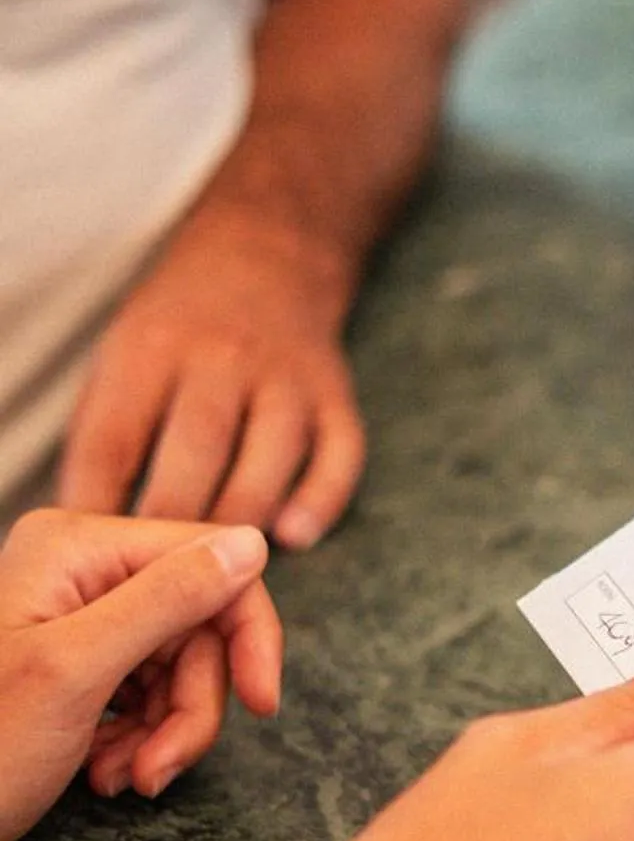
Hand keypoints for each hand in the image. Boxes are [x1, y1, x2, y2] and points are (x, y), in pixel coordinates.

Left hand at [0, 509, 281, 840]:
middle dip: (191, 706)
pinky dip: (143, 739)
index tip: (261, 704)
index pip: (208, 562)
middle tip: (158, 769)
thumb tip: (253, 542)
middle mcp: (79, 569)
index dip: (245, 633)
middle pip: (198, 624)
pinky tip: (106, 770)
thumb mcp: (77, 672)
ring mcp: (78, 616)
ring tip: (124, 777)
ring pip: (181, 667)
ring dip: (167, 733)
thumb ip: (166, 600)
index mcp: (76, 547)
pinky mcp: (79, 663)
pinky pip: (150, 692)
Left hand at [57, 209, 363, 549]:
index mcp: (151, 346)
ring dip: (242, 521)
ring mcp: (285, 375)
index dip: (98, 504)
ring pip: (268, 460)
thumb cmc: (176, 332)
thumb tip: (86, 525)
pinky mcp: (335, 394)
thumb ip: (104, 434)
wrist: (264, 257)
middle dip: (172, 522)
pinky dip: (320, 501)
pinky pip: (339, 456)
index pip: (115, 438)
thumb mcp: (120, 355)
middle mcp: (222, 355)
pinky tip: (293, 536)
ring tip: (218, 573)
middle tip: (157, 583)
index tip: (93, 554)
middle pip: (195, 453)